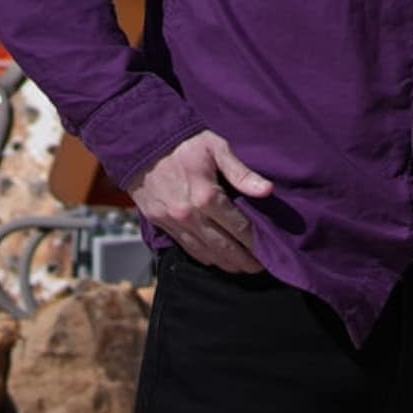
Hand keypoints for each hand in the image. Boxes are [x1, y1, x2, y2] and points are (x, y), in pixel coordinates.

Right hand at [124, 129, 274, 273]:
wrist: (142, 144)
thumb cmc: (185, 143)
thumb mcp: (217, 148)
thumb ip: (242, 172)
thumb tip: (267, 190)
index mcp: (207, 196)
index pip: (240, 228)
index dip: (257, 243)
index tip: (270, 252)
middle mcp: (189, 215)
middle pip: (224, 247)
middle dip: (245, 261)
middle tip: (260, 268)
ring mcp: (173, 223)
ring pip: (205, 253)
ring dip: (226, 264)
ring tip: (243, 268)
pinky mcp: (160, 225)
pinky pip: (186, 248)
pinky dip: (204, 257)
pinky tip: (217, 260)